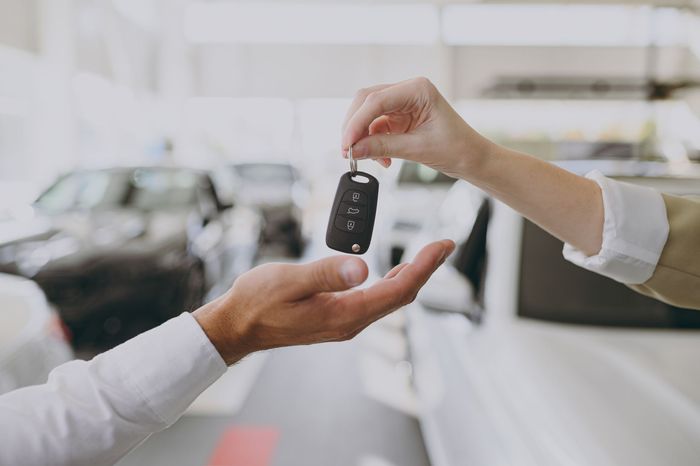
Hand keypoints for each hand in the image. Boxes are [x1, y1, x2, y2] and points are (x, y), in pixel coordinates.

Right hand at [194, 240, 454, 364]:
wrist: (238, 326)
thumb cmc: (258, 302)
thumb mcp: (288, 281)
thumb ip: (325, 274)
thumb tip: (363, 268)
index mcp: (343, 314)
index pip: (397, 291)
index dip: (424, 267)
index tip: (443, 245)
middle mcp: (350, 322)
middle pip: (400, 296)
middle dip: (426, 269)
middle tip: (444, 245)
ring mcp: (345, 322)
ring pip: (389, 299)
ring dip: (412, 276)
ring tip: (428, 255)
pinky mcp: (337, 317)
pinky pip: (375, 301)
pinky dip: (392, 283)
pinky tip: (395, 271)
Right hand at [341, 77, 492, 179]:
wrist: (472, 158)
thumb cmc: (457, 148)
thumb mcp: (417, 149)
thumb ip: (382, 147)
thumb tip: (354, 150)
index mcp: (418, 89)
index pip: (376, 101)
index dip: (357, 123)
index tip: (347, 145)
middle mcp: (408, 91)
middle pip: (366, 102)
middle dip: (355, 128)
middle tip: (348, 152)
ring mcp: (402, 103)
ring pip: (368, 115)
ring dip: (363, 137)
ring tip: (369, 158)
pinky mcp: (399, 117)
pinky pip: (375, 126)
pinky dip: (372, 143)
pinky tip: (382, 158)